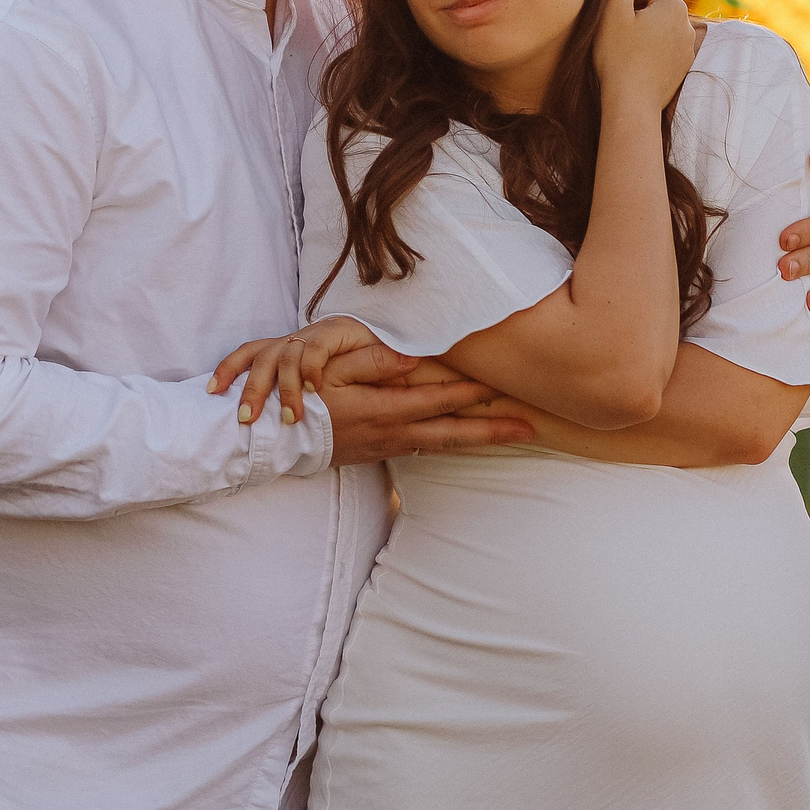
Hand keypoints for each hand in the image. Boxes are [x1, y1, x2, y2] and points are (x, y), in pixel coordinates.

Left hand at [209, 316, 381, 426]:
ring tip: (292, 417)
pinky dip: (312, 369)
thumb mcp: (319, 387)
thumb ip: (298, 398)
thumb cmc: (354, 371)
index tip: (213, 391)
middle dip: (252, 389)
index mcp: (286, 349)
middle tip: (247, 418)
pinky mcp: (337, 331)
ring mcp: (315, 334)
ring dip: (286, 389)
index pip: (248, 353)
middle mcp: (296, 338)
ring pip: (287, 356)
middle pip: (262, 357)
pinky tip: (315, 389)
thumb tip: (272, 424)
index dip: (228, 369)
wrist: (392, 350)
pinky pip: (316, 348)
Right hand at [321, 342, 536, 465]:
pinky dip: (452, 445)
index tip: (505, 385)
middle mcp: (394, 434)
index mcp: (384, 411)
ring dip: (478, 440)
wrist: (278, 442)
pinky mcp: (381, 453)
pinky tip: (465, 440)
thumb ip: (371, 362)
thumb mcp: (330, 373)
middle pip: (453, 435)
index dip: (473, 393)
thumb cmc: (303, 400)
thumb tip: (410, 356)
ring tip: (510, 435)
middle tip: (530, 428)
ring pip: (444, 445)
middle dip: (493, 431)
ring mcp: (389, 447)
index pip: (440, 401)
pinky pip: (427, 449)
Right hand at [590, 0, 697, 116]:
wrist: (632, 103)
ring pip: (663, 25)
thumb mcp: (612, 12)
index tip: (616, 12)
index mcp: (673, 6)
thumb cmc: (619, 57)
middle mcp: (687, 23)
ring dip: (645, 30)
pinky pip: (667, 46)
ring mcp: (687, 46)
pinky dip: (652, 48)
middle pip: (659, 3)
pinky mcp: (683, 65)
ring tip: (627, 48)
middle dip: (638, 11)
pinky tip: (637, 62)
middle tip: (618, 30)